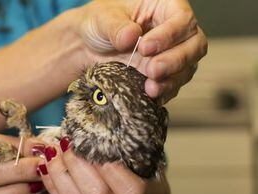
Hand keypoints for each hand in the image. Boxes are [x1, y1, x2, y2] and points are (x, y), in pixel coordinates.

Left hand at [38, 142, 169, 193]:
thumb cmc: (143, 174)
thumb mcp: (147, 159)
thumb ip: (128, 148)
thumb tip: (99, 122)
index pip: (132, 192)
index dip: (110, 169)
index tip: (94, 144)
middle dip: (76, 165)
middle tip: (66, 142)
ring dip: (59, 173)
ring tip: (51, 151)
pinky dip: (52, 185)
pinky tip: (46, 166)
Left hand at [67, 0, 206, 103]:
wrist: (88, 47)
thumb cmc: (99, 23)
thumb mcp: (102, 18)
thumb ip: (116, 26)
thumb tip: (131, 36)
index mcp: (165, 8)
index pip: (182, 20)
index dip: (169, 35)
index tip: (145, 47)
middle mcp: (174, 32)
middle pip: (194, 46)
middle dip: (175, 61)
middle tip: (152, 70)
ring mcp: (171, 56)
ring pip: (187, 69)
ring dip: (170, 81)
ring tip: (150, 88)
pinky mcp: (163, 76)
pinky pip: (172, 87)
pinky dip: (163, 93)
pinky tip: (150, 97)